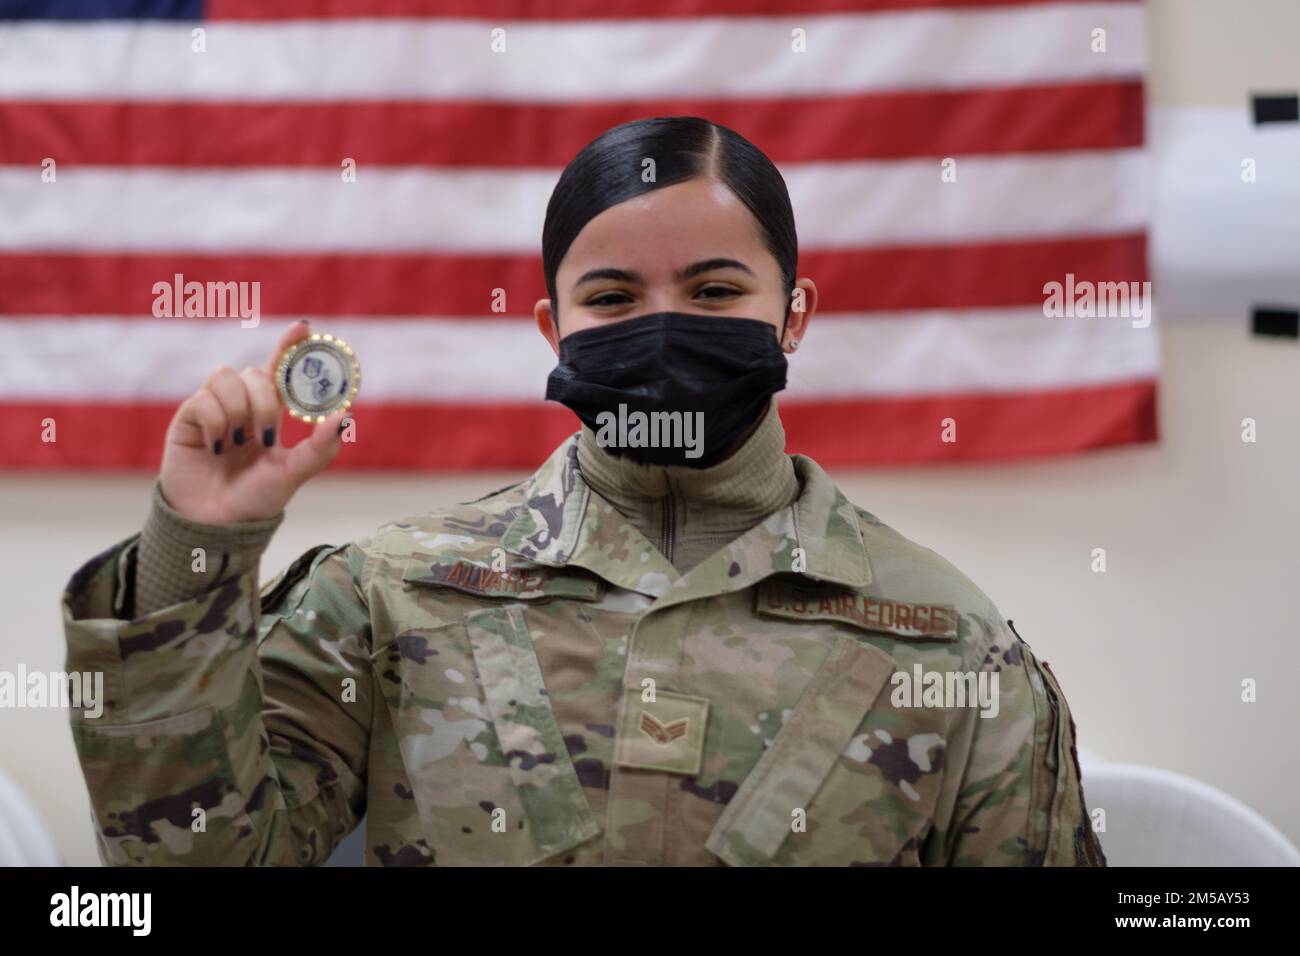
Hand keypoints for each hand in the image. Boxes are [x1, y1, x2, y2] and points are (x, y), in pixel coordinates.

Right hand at [158, 321, 350, 524]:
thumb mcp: (293, 474)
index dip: (290, 346)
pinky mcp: (188, 417)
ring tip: (236, 444)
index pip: (281, 370)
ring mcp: (214, 408)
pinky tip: (215, 446)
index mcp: (270, 412)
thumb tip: (346, 416)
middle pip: (256, 373)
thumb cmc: (256, 499)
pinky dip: (215, 423)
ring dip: (238, 411)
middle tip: (266, 437)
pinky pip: (203, 399)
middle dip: (265, 403)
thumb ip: (321, 447)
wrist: (214, 524)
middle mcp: (242, 404)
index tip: (304, 327)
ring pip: (227, 377)